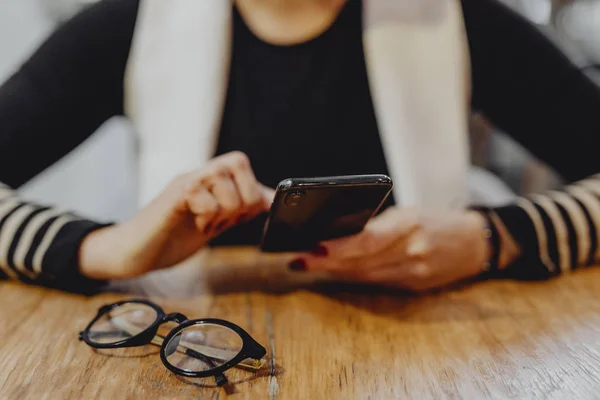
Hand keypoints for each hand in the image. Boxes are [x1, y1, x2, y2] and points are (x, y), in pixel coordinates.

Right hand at [79, 152, 272, 279]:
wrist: (135, 252)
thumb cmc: (172, 237)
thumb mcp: (215, 222)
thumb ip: (239, 209)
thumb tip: (270, 200)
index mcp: (209, 180)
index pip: (241, 162)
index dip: (254, 189)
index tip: (246, 216)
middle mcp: (197, 175)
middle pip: (237, 161)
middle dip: (243, 198)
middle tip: (224, 220)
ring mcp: (184, 183)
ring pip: (223, 180)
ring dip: (223, 211)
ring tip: (205, 224)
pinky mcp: (173, 197)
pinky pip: (203, 196)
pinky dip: (206, 216)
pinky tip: (195, 225)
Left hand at [289, 207, 511, 291]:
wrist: (475, 243)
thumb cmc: (436, 221)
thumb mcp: (408, 212)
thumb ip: (377, 224)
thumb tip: (337, 233)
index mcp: (409, 224)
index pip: (368, 239)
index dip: (338, 247)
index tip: (312, 247)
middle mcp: (411, 251)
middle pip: (360, 261)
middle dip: (325, 262)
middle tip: (298, 259)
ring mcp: (413, 273)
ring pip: (363, 275)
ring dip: (333, 272)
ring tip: (306, 265)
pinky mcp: (413, 287)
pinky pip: (375, 283)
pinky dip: (352, 278)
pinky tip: (333, 273)